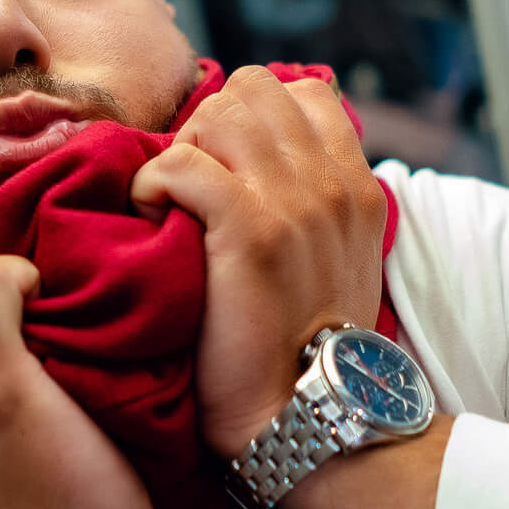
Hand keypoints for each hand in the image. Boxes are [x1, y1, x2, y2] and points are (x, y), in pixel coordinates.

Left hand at [130, 66, 386, 458]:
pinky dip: (152, 185)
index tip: (225, 166)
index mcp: (356, 185)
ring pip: (217, 114)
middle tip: (189, 188)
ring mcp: (295, 203)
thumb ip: (311, 204)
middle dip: (208, 127)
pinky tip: (153, 221)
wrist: (307, 417)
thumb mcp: (333, 261)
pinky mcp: (251, 231)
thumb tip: (253, 165)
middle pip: (252, 90)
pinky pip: (180, 164)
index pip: (303, 92)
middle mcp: (332, 183)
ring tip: (172, 206)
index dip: (250, 117)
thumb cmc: (301, 350)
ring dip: (180, 151)